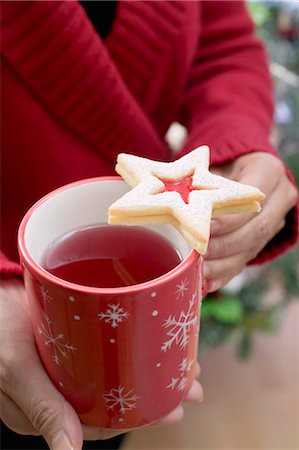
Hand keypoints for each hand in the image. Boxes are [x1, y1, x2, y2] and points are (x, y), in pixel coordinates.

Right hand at [0, 279, 202, 449]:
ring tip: (186, 362)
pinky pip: (108, 348)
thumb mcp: (14, 367)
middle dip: (156, 392)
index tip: (175, 405)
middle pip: (116, 397)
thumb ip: (41, 407)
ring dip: (150, 369)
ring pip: (116, 373)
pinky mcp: (72, 339)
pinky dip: (133, 347)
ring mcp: (68, 363)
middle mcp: (63, 389)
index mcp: (49, 408)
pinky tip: (154, 339)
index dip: (141, 416)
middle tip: (191, 382)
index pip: (103, 421)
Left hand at [203, 152, 297, 292]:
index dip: (230, 218)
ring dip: (224, 264)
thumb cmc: (221, 167)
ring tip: (200, 272)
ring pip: (252, 248)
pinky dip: (224, 274)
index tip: (206, 228)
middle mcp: (279, 197)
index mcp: (268, 171)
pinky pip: (245, 260)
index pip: (253, 198)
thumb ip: (202, 183)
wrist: (242, 171)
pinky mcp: (264, 240)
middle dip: (225, 245)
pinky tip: (207, 284)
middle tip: (199, 254)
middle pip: (257, 228)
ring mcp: (275, 221)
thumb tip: (176, 205)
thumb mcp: (214, 166)